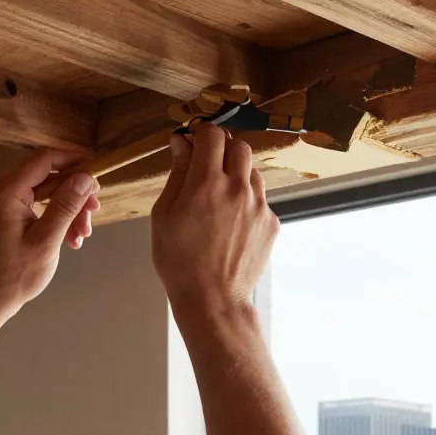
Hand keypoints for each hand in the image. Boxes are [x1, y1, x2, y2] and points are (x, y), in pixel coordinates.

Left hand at [0, 148, 100, 322]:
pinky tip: (69, 238)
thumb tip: (86, 176)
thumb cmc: (13, 276)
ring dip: (67, 209)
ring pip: (42, 192)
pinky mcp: (1, 214)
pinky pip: (34, 205)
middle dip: (74, 192)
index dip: (73, 161)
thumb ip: (66, 205)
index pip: (44, 158)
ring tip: (82, 234)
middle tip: (94, 212)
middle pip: (45, 175)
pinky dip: (53, 217)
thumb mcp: (46, 241)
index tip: (98, 174)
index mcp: (5, 192)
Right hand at [151, 124, 276, 314]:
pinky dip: (247, 201)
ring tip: (219, 197)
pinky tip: (231, 222)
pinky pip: (261, 199)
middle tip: (207, 166)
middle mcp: (238, 188)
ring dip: (237, 174)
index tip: (193, 144)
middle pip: (239, 146)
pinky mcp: (271, 223)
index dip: (201, 135)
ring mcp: (259, 206)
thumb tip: (181, 143)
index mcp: (207, 182)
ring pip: (253, 172)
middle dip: (223, 149)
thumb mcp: (164, 214)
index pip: (212, 135)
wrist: (213, 299)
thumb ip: (176, 174)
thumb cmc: (179, 260)